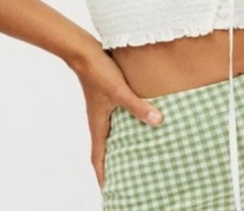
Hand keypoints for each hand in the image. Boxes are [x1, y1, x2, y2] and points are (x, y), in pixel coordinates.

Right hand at [72, 45, 163, 191]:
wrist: (85, 51)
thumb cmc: (98, 72)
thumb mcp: (119, 91)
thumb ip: (138, 106)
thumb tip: (157, 121)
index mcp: (98, 125)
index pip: (98, 158)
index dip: (103, 175)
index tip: (110, 190)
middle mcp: (99, 120)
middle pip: (106, 148)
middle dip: (115, 163)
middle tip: (128, 175)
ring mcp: (103, 108)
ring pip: (113, 133)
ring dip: (122, 143)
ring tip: (138, 151)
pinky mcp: (108, 97)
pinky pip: (117, 118)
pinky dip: (127, 124)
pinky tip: (141, 120)